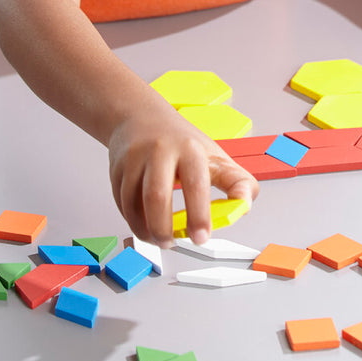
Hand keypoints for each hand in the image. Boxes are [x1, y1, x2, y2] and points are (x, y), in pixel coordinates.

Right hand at [107, 105, 257, 246]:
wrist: (141, 117)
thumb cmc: (183, 143)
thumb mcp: (215, 156)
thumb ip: (237, 182)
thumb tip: (244, 206)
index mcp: (190, 149)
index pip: (196, 183)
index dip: (200, 213)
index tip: (202, 237)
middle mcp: (160, 150)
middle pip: (157, 195)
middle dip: (164, 228)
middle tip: (174, 243)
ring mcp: (135, 158)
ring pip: (134, 203)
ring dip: (146, 230)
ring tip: (160, 239)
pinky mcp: (117, 168)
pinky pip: (122, 203)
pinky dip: (133, 221)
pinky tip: (144, 225)